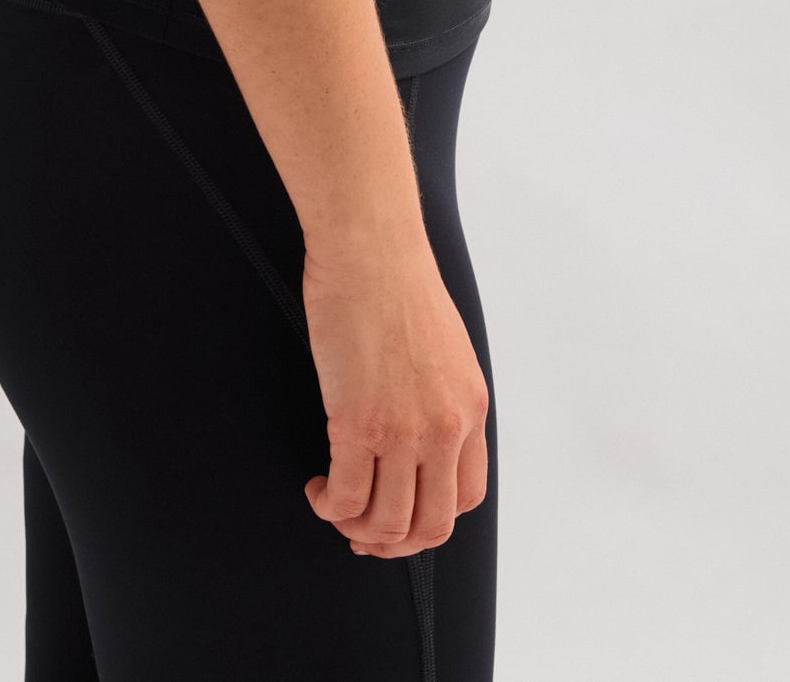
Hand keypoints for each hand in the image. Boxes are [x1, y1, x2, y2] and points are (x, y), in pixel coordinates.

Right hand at [300, 234, 489, 557]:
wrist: (370, 245)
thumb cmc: (397, 282)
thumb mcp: (446, 348)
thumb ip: (441, 396)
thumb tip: (418, 433)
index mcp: (470, 408)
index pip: (465, 497)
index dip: (428, 521)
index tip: (399, 515)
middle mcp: (446, 427)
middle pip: (431, 525)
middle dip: (393, 542)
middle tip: (362, 531)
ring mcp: (404, 429)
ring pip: (388, 522)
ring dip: (356, 528)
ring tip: (334, 504)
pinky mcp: (358, 423)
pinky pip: (346, 498)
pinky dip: (329, 506)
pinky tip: (319, 488)